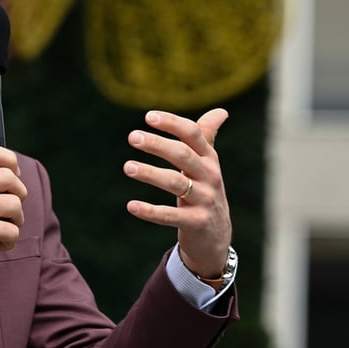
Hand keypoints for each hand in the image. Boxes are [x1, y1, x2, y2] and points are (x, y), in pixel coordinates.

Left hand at [123, 109, 231, 278]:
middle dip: (158, 145)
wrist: (217, 236)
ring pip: (176, 183)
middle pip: (183, 155)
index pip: (193, 134)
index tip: (148, 116)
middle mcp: (210, 177)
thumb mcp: (208, 166)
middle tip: (133, 137)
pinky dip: (150, 211)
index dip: (172, 124)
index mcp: (209, 160)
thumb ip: (207, 138)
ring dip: (150, 173)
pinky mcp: (196, 223)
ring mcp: (205, 200)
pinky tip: (131, 206)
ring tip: (127, 167)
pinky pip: (171, 216)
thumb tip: (221, 111)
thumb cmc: (206, 192)